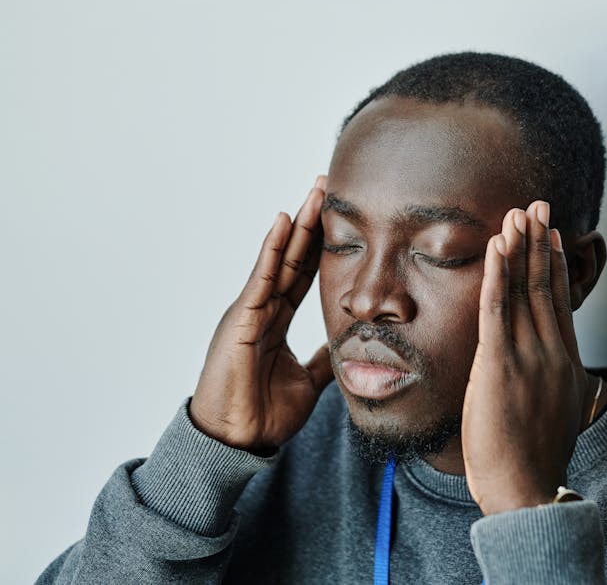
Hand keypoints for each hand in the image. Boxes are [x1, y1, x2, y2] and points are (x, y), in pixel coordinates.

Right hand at [189, 178, 333, 451]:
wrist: (236, 442)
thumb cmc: (261, 415)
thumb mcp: (307, 382)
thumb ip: (323, 361)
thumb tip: (348, 348)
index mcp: (276, 320)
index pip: (304, 273)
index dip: (322, 245)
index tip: (340, 216)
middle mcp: (264, 308)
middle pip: (293, 256)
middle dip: (312, 222)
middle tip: (328, 186)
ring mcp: (251, 309)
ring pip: (280, 258)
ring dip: (299, 223)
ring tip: (315, 192)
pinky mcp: (242, 317)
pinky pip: (262, 276)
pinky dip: (273, 247)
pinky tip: (284, 221)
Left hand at [461, 201, 589, 513]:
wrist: (526, 492)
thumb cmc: (533, 460)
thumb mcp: (553, 412)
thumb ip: (551, 382)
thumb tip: (552, 372)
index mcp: (565, 363)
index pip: (558, 301)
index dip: (554, 264)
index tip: (550, 234)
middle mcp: (551, 352)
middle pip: (544, 285)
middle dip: (538, 241)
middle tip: (536, 204)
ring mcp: (528, 356)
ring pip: (523, 289)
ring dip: (518, 247)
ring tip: (516, 213)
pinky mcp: (500, 363)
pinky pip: (497, 308)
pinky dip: (496, 273)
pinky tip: (495, 246)